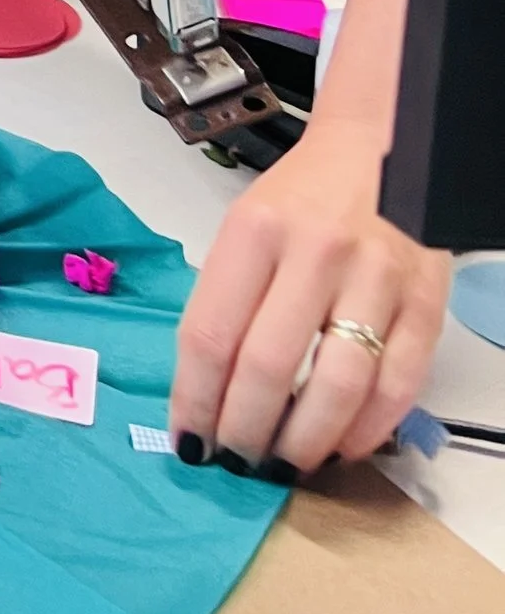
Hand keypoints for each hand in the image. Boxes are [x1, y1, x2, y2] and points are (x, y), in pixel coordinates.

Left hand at [171, 115, 450, 473]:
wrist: (381, 148)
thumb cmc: (302, 198)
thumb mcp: (244, 228)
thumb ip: (226, 301)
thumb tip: (206, 394)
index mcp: (255, 231)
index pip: (210, 333)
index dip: (193, 399)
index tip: (188, 440)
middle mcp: (316, 253)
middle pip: (267, 367)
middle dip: (243, 431)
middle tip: (233, 461)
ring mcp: (377, 279)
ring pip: (337, 386)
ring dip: (304, 442)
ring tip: (281, 465)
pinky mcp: (426, 303)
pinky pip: (397, 385)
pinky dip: (367, 430)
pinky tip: (340, 447)